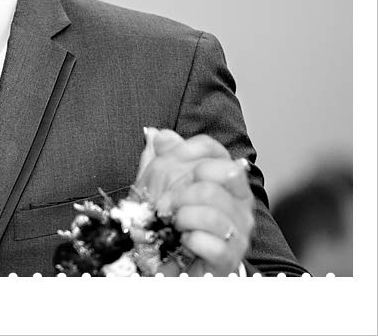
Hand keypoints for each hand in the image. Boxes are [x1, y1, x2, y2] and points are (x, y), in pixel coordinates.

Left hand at [136, 128, 254, 275]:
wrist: (173, 265)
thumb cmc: (170, 222)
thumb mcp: (159, 186)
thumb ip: (162, 160)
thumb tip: (159, 134)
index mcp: (227, 181)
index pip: (214, 149)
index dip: (186, 155)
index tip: (168, 172)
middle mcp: (240, 204)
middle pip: (223, 175)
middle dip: (183, 189)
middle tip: (165, 205)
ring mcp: (238, 232)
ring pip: (214, 211)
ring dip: (182, 217)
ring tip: (173, 224)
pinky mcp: (229, 258)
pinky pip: (212, 243)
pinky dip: (190, 240)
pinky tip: (182, 242)